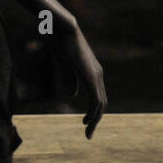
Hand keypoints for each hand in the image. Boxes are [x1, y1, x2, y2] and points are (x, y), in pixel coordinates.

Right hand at [56, 17, 106, 138]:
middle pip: (101, 103)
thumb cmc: (62, 43)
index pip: (98, 96)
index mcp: (92, 72)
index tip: (86, 122)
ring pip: (100, 104)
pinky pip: (95, 100)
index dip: (93, 110)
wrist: (64, 30)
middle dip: (95, 119)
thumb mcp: (65, 65)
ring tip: (88, 131)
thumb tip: (73, 95)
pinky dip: (92, 113)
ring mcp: (96, 76)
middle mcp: (97, 74)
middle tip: (88, 133)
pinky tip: (87, 121)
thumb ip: (70, 79)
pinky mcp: (91, 77)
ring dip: (94, 119)